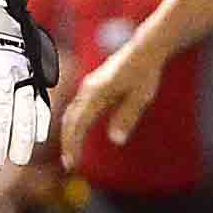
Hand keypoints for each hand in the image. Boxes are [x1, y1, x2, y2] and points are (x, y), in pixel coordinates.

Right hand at [60, 38, 160, 162]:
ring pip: (72, 113)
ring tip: (74, 152)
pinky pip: (78, 107)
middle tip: (70, 164)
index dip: (73, 145)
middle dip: (68, 142)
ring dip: (70, 133)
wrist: (145, 49)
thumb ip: (126, 118)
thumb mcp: (140, 98)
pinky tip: (80, 132)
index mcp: (96, 93)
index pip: (77, 124)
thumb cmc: (145, 72)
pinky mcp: (93, 85)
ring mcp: (89, 86)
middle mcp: (88, 89)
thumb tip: (116, 140)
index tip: (72, 164)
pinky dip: (75, 123)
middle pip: (70, 120)